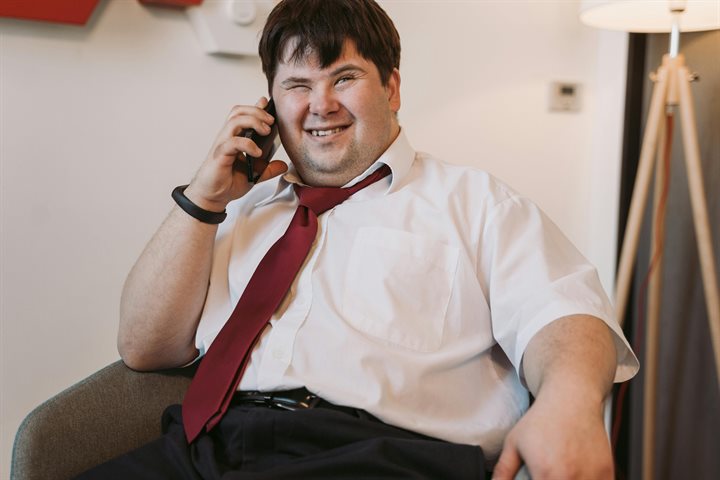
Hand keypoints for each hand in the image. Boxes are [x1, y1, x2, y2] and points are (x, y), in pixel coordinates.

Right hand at [184, 97, 286, 211]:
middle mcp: (228, 137)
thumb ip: (268, 169)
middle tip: (271, 121)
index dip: (255, 106)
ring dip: (253, 121)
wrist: (213, 197)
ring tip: (266, 131)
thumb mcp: (255, 175)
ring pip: (235, 121)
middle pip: (238, 111)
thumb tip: (283, 165)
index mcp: (235, 138)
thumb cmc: (228, 182)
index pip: (243, 115)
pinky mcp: (220, 155)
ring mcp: (222, 144)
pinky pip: (232, 142)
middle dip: (257, 111)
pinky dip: (247, 144)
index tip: (267, 103)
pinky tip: (257, 153)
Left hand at [492, 393, 612, 479]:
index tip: (536, 477)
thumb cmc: (543, 420)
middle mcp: (571, 478)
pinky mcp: (607, 473)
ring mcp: (593, 477)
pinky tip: (576, 471)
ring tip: (560, 471)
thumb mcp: (514, 443)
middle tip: (546, 472)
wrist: (572, 399)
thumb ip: (503, 471)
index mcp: (547, 475)